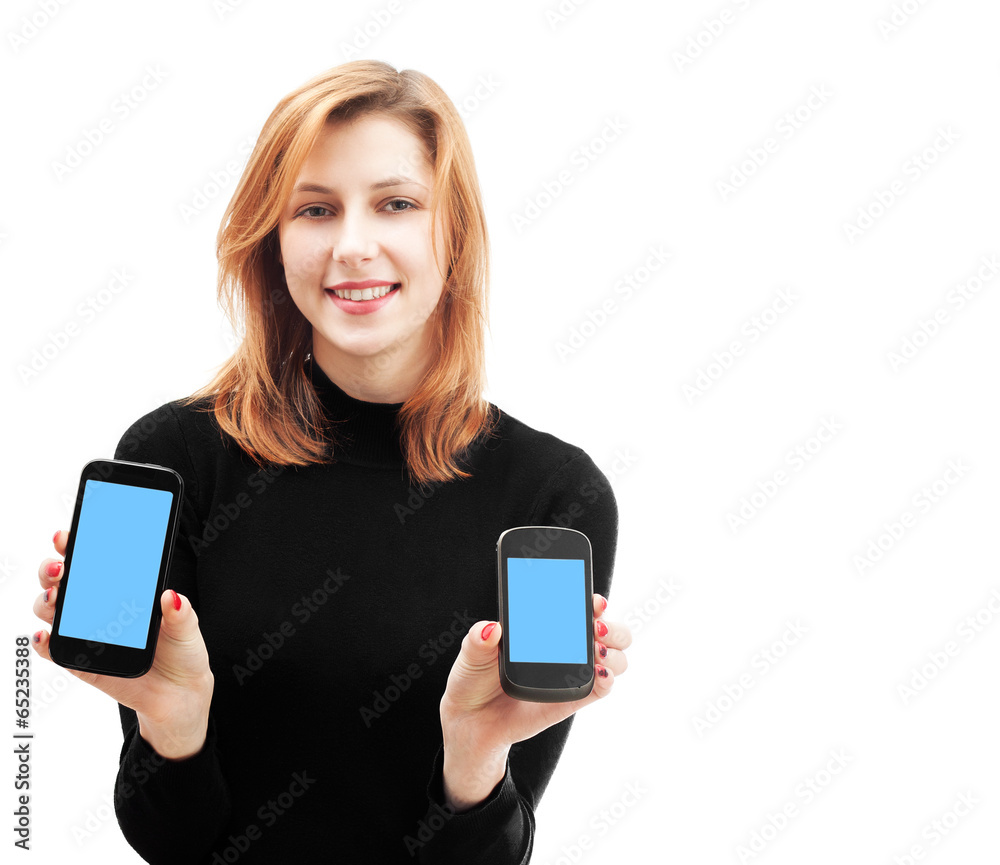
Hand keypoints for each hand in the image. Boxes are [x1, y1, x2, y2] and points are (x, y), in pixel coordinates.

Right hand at [32, 529, 214, 759]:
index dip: (76, 545)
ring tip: (57, 598)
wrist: (180, 693)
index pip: (93, 561)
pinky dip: (46, 642)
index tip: (69, 534)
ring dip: (47, 601)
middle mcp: (98, 608)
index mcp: (123, 591)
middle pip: (62, 582)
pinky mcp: (83, 663)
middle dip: (53, 569)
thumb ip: (180, 612)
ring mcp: (87, 634)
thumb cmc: (181, 651)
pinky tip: (47, 634)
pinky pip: (57, 651)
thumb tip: (171, 596)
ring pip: (52, 611)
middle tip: (62, 568)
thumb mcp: (187, 627)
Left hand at [439, 593, 630, 808]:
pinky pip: (602, 688)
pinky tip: (599, 672)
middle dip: (613, 625)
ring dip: (614, 650)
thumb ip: (478, 640)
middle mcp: (565, 646)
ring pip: (614, 657)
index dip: (593, 601)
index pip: (578, 607)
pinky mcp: (573, 699)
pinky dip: (608, 678)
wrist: (471, 720)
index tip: (593, 600)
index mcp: (545, 627)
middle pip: (608, 630)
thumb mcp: (471, 655)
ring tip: (597, 650)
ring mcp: (572, 673)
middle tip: (596, 626)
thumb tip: (490, 628)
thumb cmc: (474, 679)